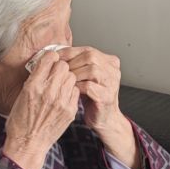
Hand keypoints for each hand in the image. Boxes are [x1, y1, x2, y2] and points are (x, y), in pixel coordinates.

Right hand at [2, 54, 80, 168]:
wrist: (28, 143)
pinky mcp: (70, 110)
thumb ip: (35, 79)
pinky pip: (75, 91)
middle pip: (63, 66)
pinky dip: (70, 91)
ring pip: (72, 77)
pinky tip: (63, 97)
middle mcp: (48, 92)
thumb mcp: (22, 95)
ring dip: (66, 79)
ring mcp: (61, 101)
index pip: (49, 58)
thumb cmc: (20, 121)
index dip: (50, 58)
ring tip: (59, 86)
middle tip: (55, 74)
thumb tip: (45, 65)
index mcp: (33, 86)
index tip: (50, 61)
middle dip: (59, 67)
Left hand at [62, 46, 141, 168]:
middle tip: (59, 69)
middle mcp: (113, 70)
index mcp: (109, 62)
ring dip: (74, 74)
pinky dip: (77, 86)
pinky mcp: (107, 97)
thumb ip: (79, 63)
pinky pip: (89, 86)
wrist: (104, 119)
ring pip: (91, 69)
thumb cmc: (92, 97)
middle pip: (90, 56)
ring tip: (64, 80)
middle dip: (71, 62)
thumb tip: (57, 52)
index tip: (56, 56)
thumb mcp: (86, 76)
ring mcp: (112, 83)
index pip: (88, 49)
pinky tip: (70, 89)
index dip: (70, 52)